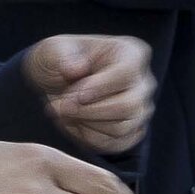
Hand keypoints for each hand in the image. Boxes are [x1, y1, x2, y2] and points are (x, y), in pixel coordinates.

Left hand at [26, 32, 154, 154]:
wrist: (57, 83)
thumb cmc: (58, 60)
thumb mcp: (51, 50)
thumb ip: (61, 55)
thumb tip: (76, 69)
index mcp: (131, 53)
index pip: (127, 72)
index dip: (101, 87)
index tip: (75, 95)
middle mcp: (143, 82)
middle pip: (128, 106)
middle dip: (89, 111)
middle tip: (61, 107)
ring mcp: (141, 109)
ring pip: (121, 128)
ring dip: (86, 124)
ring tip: (64, 112)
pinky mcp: (133, 131)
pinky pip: (116, 144)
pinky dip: (90, 138)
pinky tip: (74, 124)